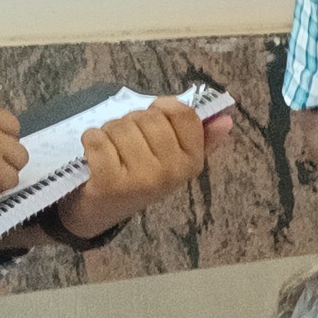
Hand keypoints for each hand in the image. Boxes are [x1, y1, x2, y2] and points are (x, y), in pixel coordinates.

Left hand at [60, 96, 225, 236]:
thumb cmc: (141, 176)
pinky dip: (91, 140)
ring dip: (110, 131)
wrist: (104, 210)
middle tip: (129, 143)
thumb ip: (201, 139)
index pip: (182, 113)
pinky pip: (98, 139)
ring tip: (112, 149)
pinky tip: (95, 154)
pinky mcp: (110, 182)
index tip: (153, 121)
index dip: (162, 108)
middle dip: (133, 121)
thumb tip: (226, 120)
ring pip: (122, 126)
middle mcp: (172, 171)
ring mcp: (142, 178)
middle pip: (150, 117)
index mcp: (192, 162)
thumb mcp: (174, 159)